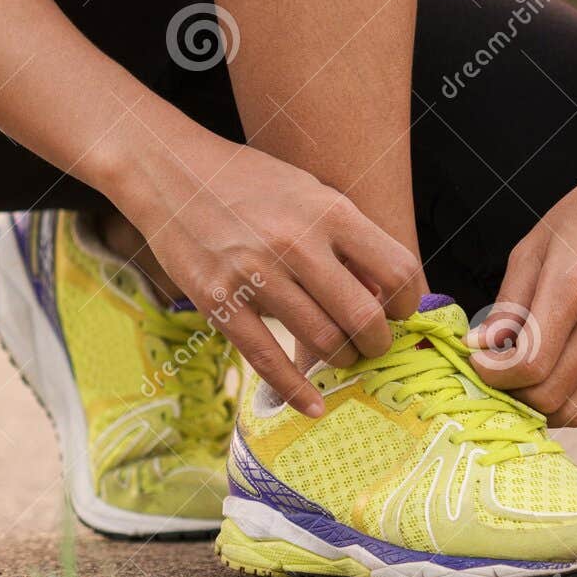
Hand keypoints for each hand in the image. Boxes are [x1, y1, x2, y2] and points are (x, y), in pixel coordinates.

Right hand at [115, 137, 422, 417]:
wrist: (170, 170)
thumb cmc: (248, 182)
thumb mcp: (308, 191)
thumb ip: (346, 236)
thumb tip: (383, 293)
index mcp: (328, 211)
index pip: (396, 272)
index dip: (407, 303)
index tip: (398, 313)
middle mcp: (295, 243)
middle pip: (363, 317)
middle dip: (377, 342)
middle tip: (372, 346)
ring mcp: (254, 274)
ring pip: (321, 341)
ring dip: (340, 359)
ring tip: (338, 355)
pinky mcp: (218, 300)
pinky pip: (267, 360)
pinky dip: (296, 390)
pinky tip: (313, 406)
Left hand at [467, 151, 576, 425]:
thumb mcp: (533, 247)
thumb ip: (507, 303)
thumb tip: (478, 346)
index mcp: (573, 288)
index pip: (530, 364)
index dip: (493, 374)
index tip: (476, 360)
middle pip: (549, 396)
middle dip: (509, 394)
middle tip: (489, 372)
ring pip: (573, 409)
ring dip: (535, 405)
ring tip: (513, 378)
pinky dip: (561, 398)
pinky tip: (542, 375)